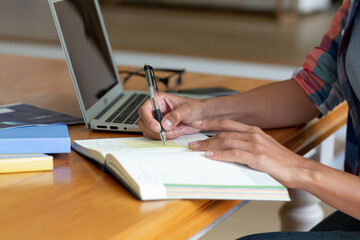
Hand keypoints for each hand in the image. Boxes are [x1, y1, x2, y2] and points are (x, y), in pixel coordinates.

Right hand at [138, 93, 207, 138]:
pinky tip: (175, 132)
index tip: (158, 127)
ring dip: (161, 135)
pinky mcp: (161, 129)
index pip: (144, 109)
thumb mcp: (187, 109)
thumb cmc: (194, 107)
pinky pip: (156, 136)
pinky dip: (165, 137)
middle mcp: (156, 110)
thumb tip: (165, 123)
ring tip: (175, 131)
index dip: (148, 119)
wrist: (200, 116)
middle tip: (168, 132)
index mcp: (159, 100)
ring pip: (148, 131)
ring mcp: (157, 120)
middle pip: (143, 122)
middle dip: (155, 130)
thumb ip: (176, 115)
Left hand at [188, 119, 307, 187]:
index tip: (197, 124)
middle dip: (205, 137)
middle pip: (223, 132)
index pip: (227, 123)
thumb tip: (229, 147)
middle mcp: (253, 134)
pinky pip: (234, 154)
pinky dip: (220, 154)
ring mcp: (255, 145)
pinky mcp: (257, 157)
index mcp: (254, 130)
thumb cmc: (280, 160)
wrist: (299, 169)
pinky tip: (210, 155)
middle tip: (192, 142)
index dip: (210, 122)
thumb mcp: (262, 147)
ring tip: (196, 149)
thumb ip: (246, 144)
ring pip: (226, 142)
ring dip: (208, 146)